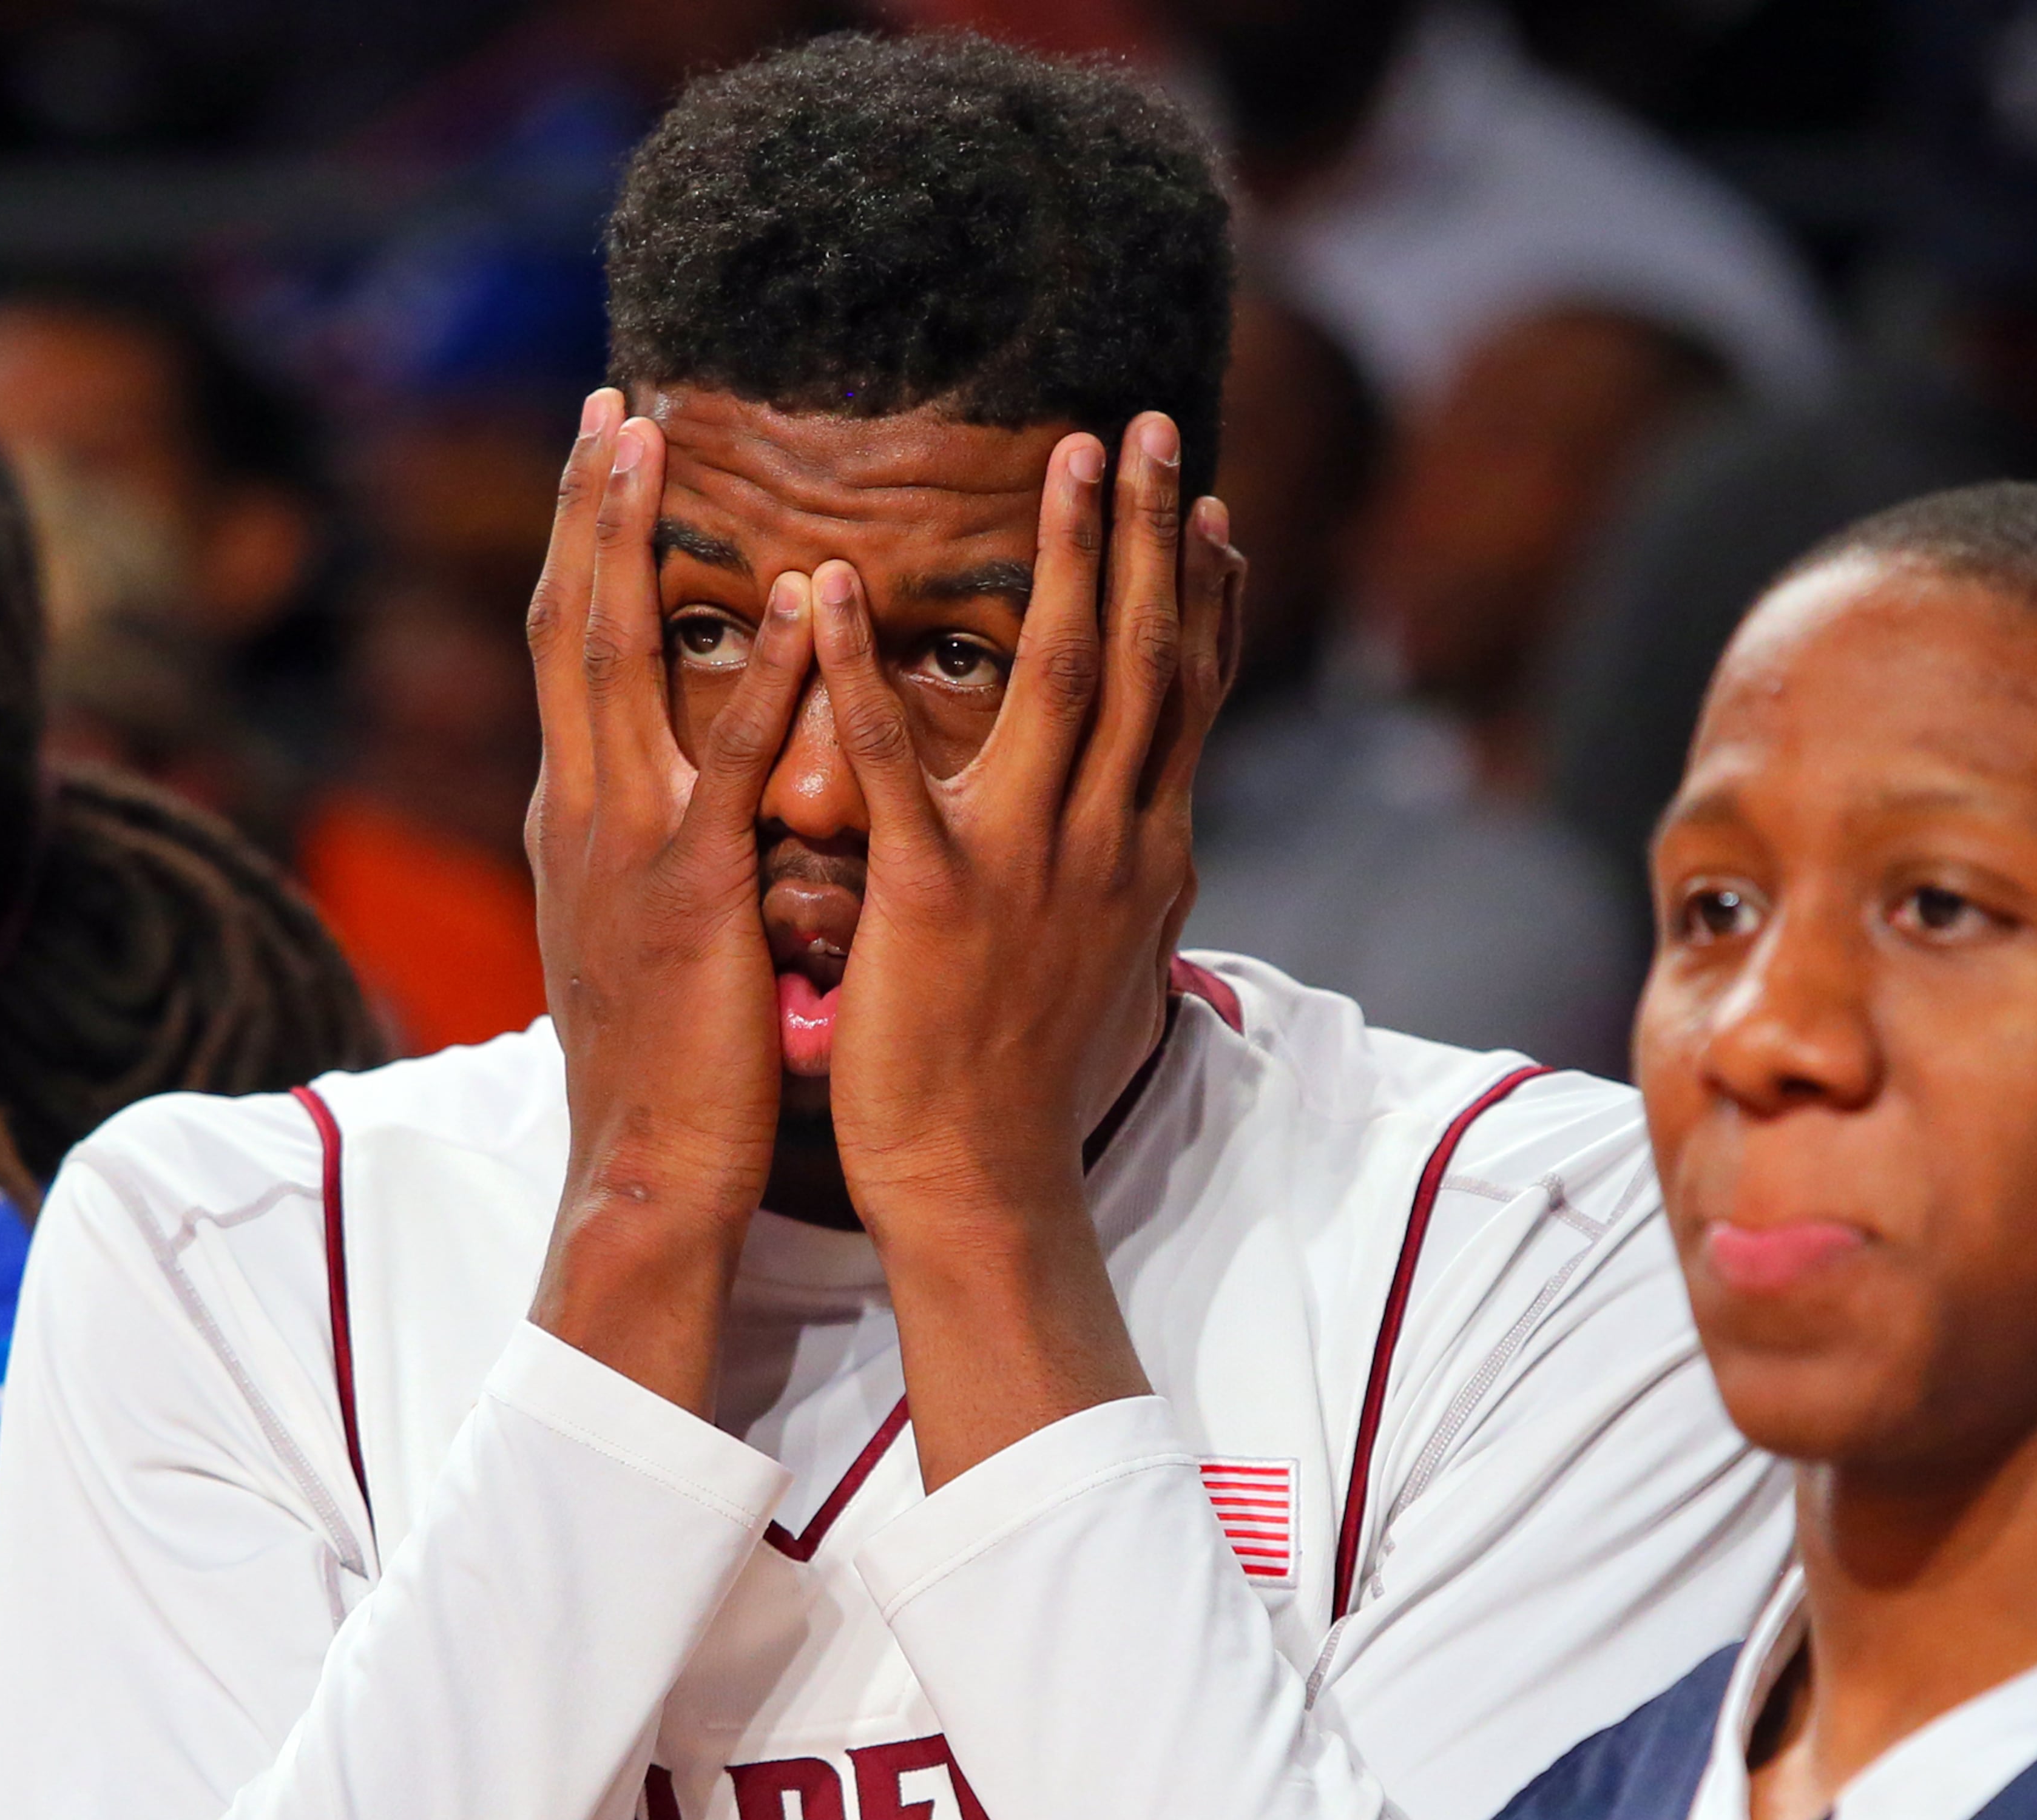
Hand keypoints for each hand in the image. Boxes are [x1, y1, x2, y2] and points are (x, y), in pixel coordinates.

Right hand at [524, 390, 814, 1409]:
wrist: (644, 1168)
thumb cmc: (662, 1062)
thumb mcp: (642, 932)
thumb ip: (655, 846)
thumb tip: (683, 790)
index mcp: (573, 818)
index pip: (567, 654)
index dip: (580, 550)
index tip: (602, 455)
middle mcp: (578, 811)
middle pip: (568, 625)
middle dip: (583, 510)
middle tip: (610, 404)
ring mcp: (623, 845)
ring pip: (610, 662)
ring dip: (628, 543)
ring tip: (651, 442)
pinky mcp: (689, 891)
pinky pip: (725, 761)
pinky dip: (764, 677)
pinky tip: (802, 600)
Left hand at [819, 410, 1242, 1250]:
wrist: (983, 1177)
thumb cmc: (1025, 1069)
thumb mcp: (1103, 953)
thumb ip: (1121, 865)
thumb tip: (1150, 806)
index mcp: (1141, 851)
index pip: (1185, 697)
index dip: (1200, 594)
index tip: (1209, 503)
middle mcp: (1104, 841)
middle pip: (1142, 659)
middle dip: (1152, 535)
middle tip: (1153, 426)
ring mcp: (1024, 863)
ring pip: (1059, 682)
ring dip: (1067, 562)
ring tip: (1065, 459)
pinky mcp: (930, 894)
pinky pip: (889, 761)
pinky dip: (857, 670)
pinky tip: (827, 586)